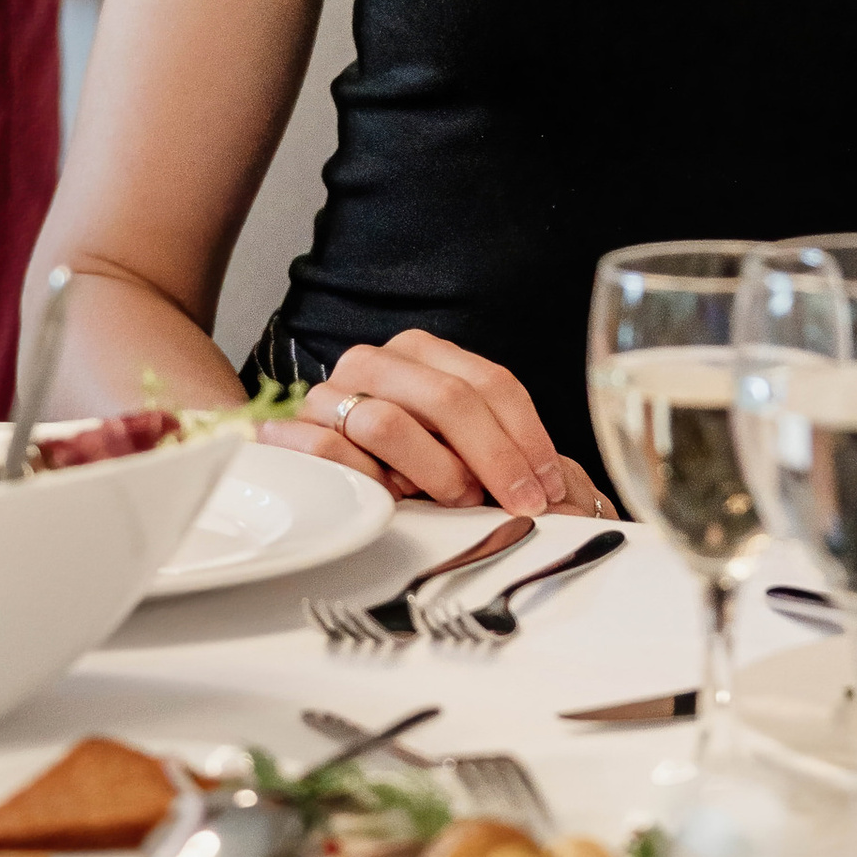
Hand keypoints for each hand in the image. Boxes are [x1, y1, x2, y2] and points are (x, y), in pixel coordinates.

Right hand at [266, 328, 613, 516]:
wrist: (318, 480)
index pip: (489, 382)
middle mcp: (374, 362)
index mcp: (422, 353)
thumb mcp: (462, 451)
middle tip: (521, 503)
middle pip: (448, 398)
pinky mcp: (293, 432)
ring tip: (458, 500)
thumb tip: (563, 500)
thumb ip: (502, 457)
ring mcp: (330, 394)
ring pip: (387, 422)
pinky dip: (371, 480)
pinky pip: (332, 452)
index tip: (548, 485)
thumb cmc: (411, 469)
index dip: (527, 436)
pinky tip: (395, 500)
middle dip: (494, 456)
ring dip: (435, 470)